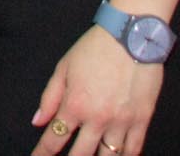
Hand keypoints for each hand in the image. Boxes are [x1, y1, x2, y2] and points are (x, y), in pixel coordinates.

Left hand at [29, 26, 162, 155]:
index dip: (43, 153)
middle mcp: (97, 118)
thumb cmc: (95, 48)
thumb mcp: (64, 67)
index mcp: (75, 105)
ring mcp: (121, 121)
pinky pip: (133, 149)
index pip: (54, 139)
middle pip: (80, 155)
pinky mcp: (142, 120)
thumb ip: (50, 97)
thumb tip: (38, 121)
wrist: (131, 35)